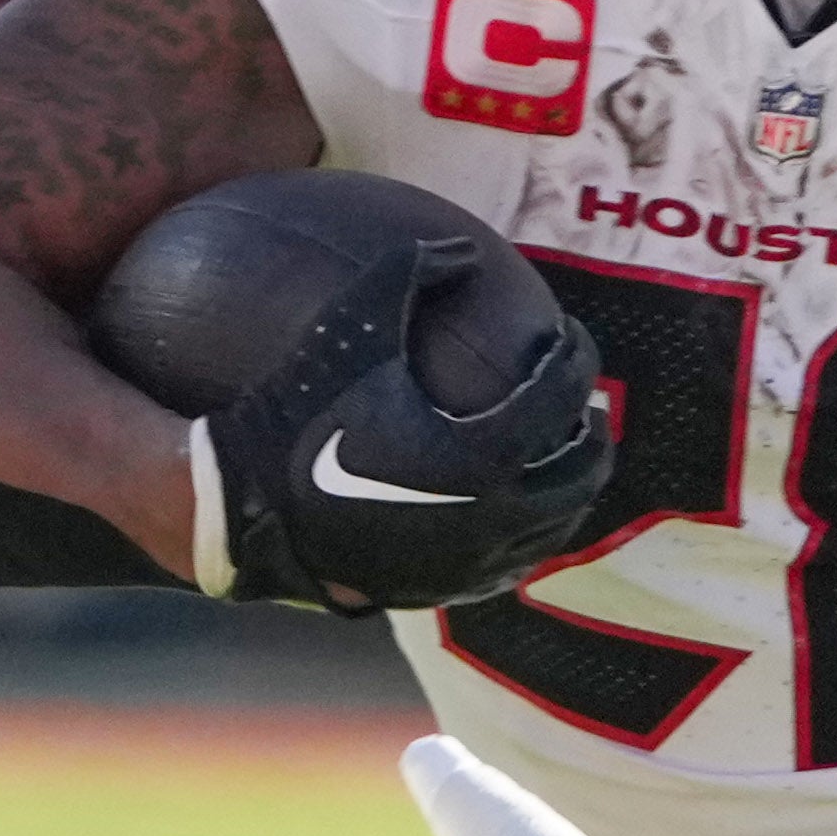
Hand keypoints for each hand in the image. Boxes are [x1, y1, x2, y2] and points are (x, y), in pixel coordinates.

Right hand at [189, 249, 617, 616]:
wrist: (243, 505)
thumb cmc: (296, 409)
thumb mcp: (351, 326)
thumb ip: (412, 273)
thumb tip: (464, 246)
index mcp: (484, 451)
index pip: (560, 396)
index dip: (575, 359)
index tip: (570, 340)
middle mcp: (494, 516)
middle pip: (582, 473)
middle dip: (593, 434)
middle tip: (588, 407)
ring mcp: (472, 563)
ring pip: (554, 528)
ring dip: (569, 488)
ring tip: (563, 457)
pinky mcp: (443, 590)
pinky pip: (509, 564)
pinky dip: (528, 532)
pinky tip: (515, 508)